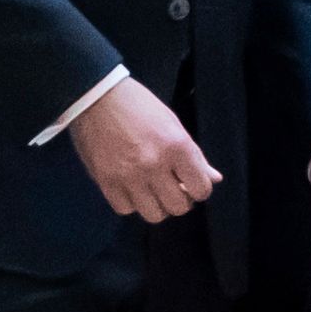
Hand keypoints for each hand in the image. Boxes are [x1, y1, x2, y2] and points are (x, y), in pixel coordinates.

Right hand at [67, 77, 216, 222]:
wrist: (96, 97)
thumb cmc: (138, 106)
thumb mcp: (173, 124)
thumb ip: (194, 155)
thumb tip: (214, 179)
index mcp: (177, 146)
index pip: (201, 189)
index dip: (199, 189)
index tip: (190, 184)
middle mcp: (155, 165)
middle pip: (178, 207)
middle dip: (179, 200)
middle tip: (172, 189)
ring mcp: (129, 176)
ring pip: (153, 214)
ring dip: (156, 205)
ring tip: (151, 191)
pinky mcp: (106, 182)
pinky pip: (125, 209)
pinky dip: (130, 203)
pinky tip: (131, 189)